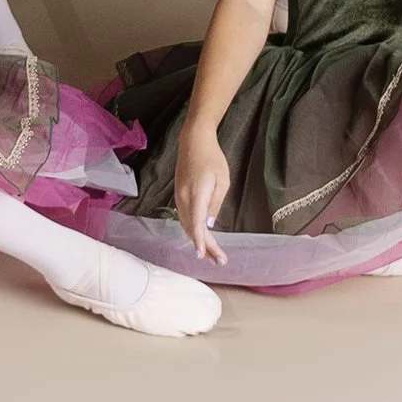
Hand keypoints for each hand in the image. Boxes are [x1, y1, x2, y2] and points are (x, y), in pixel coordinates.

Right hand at [172, 132, 230, 264]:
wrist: (193, 141)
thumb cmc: (212, 158)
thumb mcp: (222, 181)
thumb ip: (215, 204)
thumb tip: (209, 224)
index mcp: (197, 194)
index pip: (196, 223)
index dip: (199, 241)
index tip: (203, 256)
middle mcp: (184, 198)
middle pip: (191, 228)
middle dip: (205, 247)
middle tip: (220, 260)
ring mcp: (179, 196)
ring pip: (186, 225)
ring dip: (198, 240)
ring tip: (212, 254)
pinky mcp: (179, 195)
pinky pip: (184, 218)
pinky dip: (192, 230)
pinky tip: (201, 237)